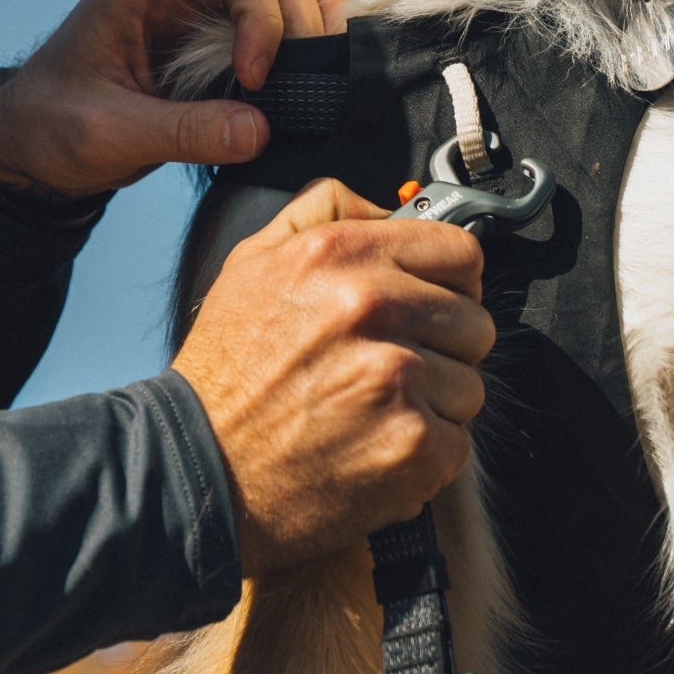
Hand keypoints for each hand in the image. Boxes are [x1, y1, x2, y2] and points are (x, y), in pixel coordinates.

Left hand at [0, 0, 346, 198]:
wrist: (28, 145)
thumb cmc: (52, 127)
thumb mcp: (110, 134)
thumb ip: (184, 132)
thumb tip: (260, 130)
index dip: (263, 18)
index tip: (255, 80)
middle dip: (299, 21)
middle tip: (302, 84)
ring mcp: (201, 9)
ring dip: (312, 25)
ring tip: (313, 80)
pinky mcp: (216, 42)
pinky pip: (278, 20)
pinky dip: (304, 42)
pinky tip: (312, 77)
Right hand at [171, 178, 491, 571]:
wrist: (200, 466)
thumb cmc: (225, 372)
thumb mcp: (251, 262)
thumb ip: (322, 212)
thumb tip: (388, 207)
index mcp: (340, 255)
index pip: (459, 252)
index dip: (449, 281)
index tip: (431, 301)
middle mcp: (373, 307)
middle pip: (474, 321)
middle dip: (440, 346)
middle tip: (386, 365)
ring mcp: (398, 377)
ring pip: (469, 385)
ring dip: (432, 403)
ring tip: (370, 410)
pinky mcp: (414, 444)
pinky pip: (458, 442)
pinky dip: (424, 454)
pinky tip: (373, 447)